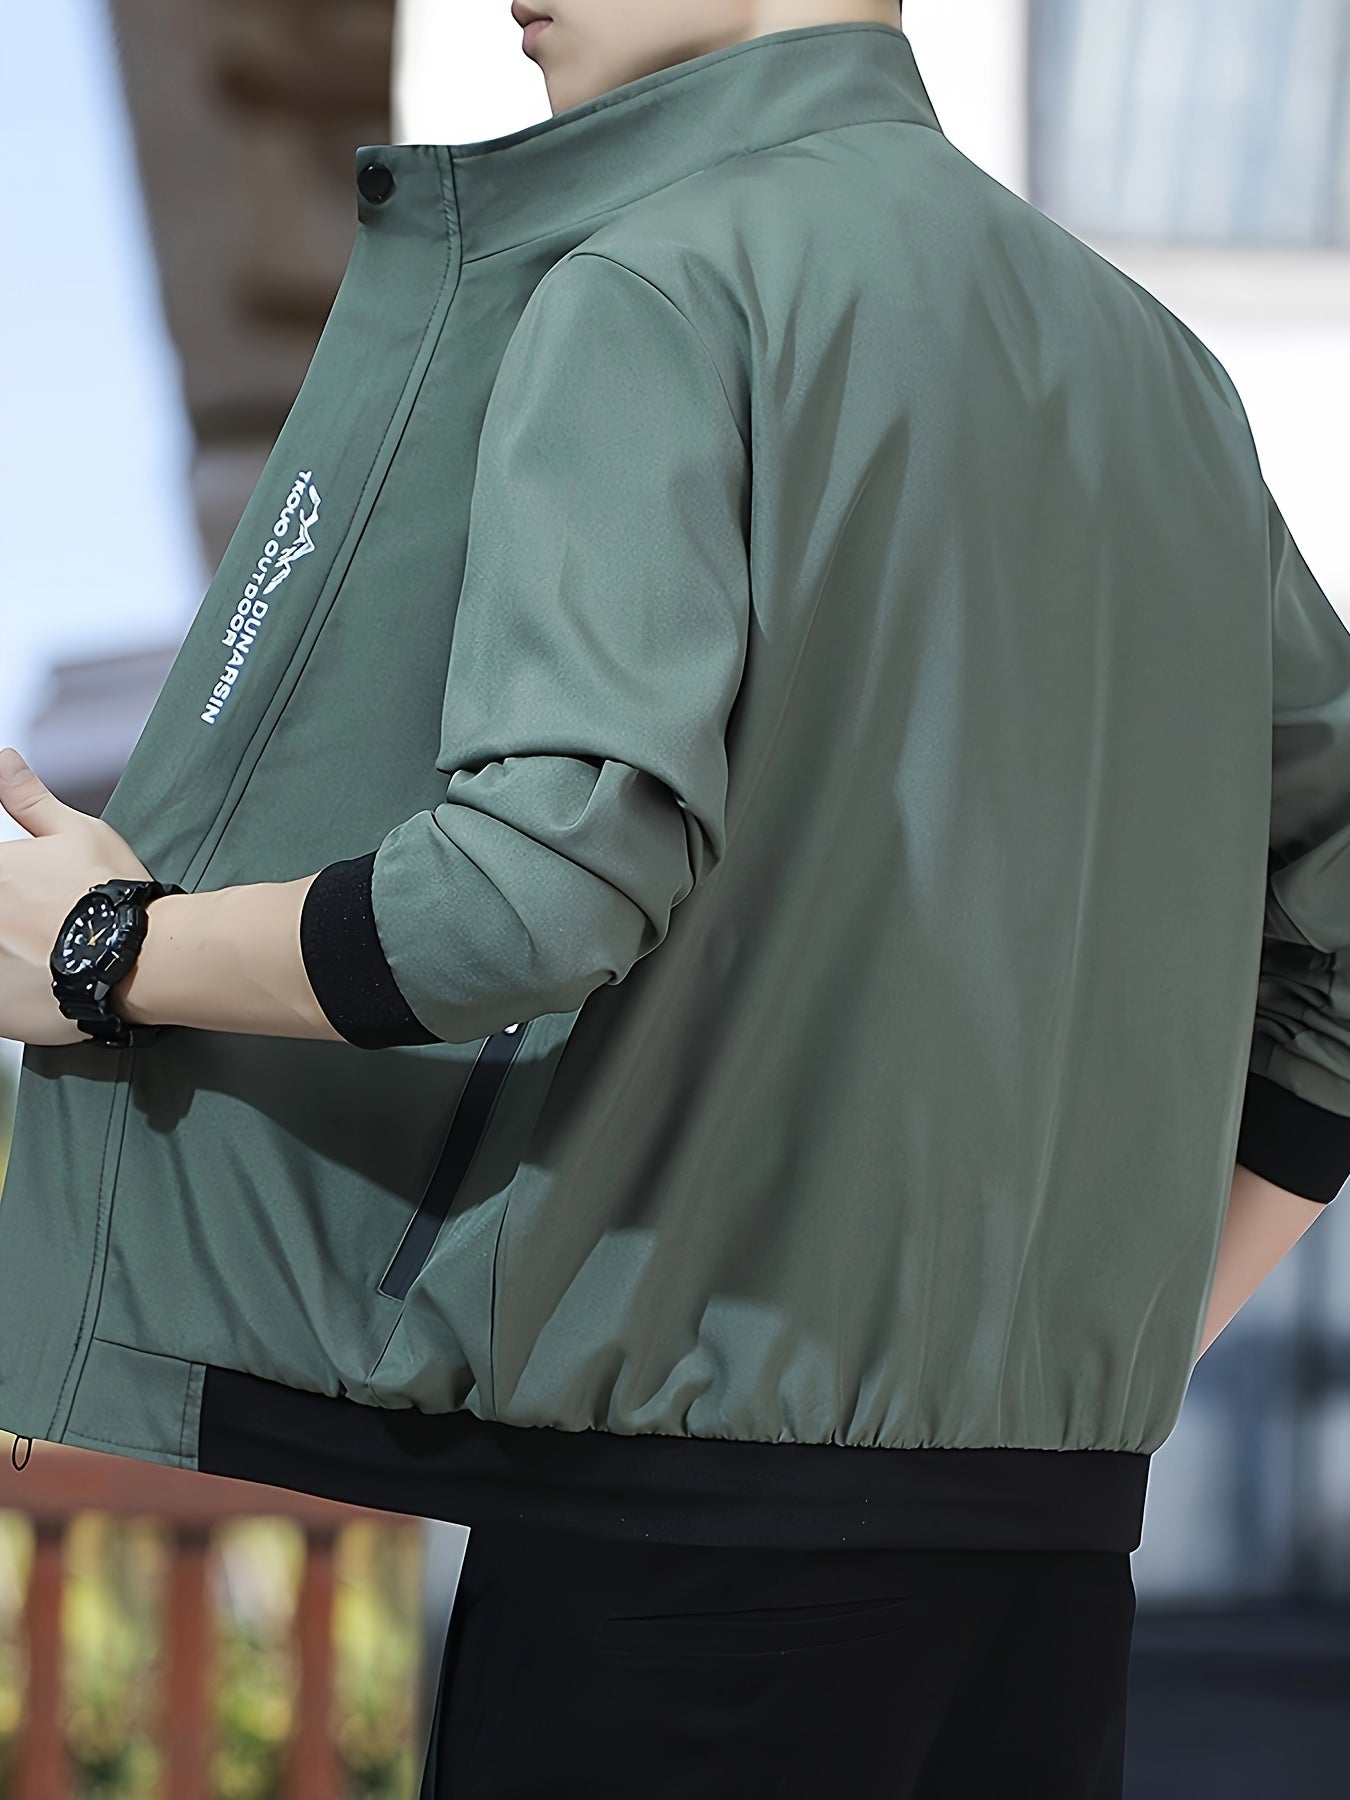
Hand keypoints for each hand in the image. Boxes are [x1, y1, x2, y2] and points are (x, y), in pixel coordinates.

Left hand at [0, 747, 152, 1045]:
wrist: (141, 957)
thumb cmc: (113, 894)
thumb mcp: (75, 832)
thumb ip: (27, 798)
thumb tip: (4, 759)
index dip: (11, 885)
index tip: (28, 899)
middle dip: (11, 920)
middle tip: (42, 926)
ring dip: (11, 953)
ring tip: (46, 954)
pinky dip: (13, 994)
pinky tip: (42, 985)